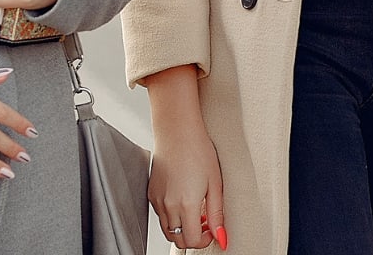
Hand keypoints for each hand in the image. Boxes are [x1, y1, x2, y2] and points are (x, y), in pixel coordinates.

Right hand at [143, 67, 227, 249]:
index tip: (212, 231)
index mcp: (186, 205)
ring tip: (196, 210)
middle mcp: (168, 206)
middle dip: (193, 237)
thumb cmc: (198, 151)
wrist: (177, 131)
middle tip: (206, 223)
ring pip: (168, 230)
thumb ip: (217, 214)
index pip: (192, 241)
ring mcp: (157, 200)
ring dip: (182, 228)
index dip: (204, 241)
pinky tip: (183, 201)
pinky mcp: (151, 193)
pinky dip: (172, 217)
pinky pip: (161, 216)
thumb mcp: (215, 184)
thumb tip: (221, 236)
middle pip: (178, 239)